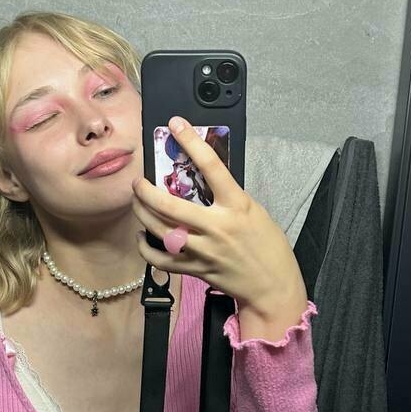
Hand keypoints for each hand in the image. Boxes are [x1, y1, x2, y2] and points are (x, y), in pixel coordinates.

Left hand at [131, 116, 305, 312]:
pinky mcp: (196, 270)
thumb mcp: (254, 211)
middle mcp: (217, 227)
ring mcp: (204, 250)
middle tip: (138, 182)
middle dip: (146, 190)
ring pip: (160, 230)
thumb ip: (228, 197)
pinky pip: (161, 259)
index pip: (211, 167)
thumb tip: (202, 180)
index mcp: (237, 206)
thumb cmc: (268, 246)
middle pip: (170, 204)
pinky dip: (147, 248)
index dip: (191, 142)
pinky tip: (143, 236)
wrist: (273, 286)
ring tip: (137, 203)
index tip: (176, 125)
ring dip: (142, 213)